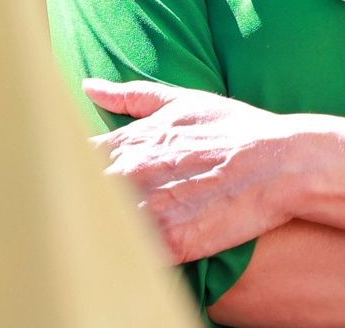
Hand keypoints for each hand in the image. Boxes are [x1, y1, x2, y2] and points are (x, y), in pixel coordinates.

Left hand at [84, 79, 322, 263]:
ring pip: (102, 226)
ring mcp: (153, 208)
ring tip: (91, 238)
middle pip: (82, 193)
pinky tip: (122, 259)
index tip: (65, 174)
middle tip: (69, 211)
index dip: (69, 168)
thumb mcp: (181, 101)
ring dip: (97, 230)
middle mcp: (135, 173)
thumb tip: (87, 85)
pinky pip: (133, 256)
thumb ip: (129, 96)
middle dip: (75, 201)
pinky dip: (124, 257)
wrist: (279, 164)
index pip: (76, 156)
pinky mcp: (173, 242)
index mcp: (132, 142)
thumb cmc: (233, 130)